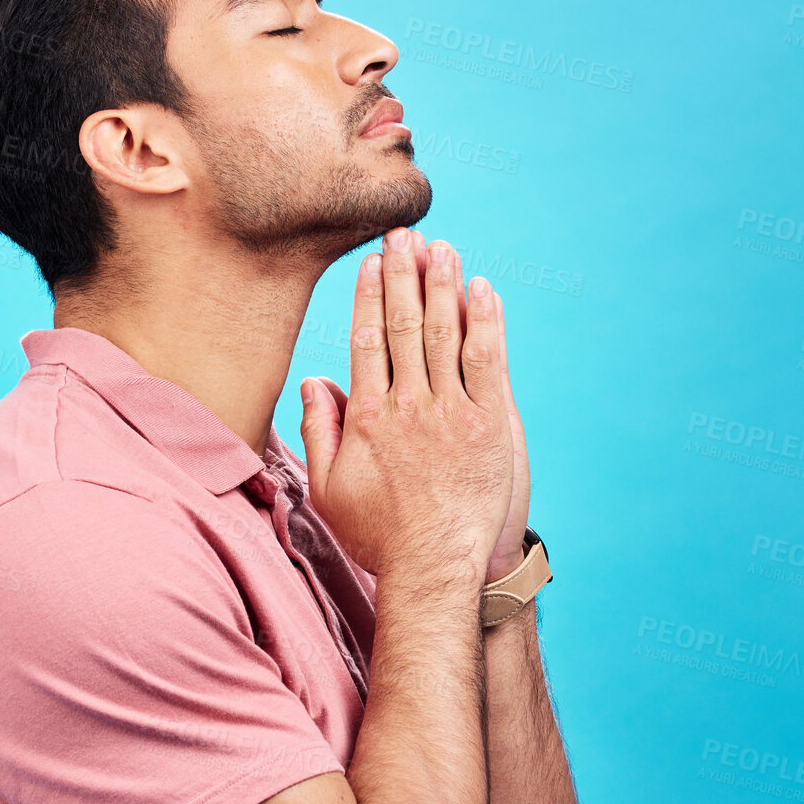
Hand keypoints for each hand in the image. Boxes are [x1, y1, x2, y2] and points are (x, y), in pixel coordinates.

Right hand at [298, 227, 513, 582]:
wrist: (434, 568)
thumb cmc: (378, 535)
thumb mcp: (328, 488)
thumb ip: (318, 431)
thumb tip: (313, 382)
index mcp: (368, 416)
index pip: (368, 340)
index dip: (372, 296)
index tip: (374, 263)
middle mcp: (408, 405)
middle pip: (406, 325)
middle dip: (405, 274)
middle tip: (405, 235)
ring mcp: (452, 412)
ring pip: (447, 333)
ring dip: (443, 285)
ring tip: (442, 248)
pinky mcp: (490, 424)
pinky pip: (488, 361)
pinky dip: (486, 322)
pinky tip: (484, 291)